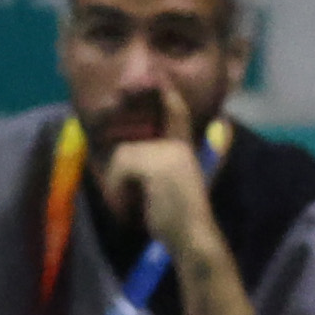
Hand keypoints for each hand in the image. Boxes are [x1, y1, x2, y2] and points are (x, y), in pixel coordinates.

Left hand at [103, 100, 216, 254]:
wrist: (194, 238)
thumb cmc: (177, 218)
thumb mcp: (167, 183)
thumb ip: (154, 164)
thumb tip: (124, 151)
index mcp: (183, 148)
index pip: (176, 111)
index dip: (166, 93)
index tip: (159, 75)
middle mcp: (178, 146)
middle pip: (130, 144)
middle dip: (120, 172)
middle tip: (129, 199)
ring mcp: (169, 153)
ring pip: (123, 156)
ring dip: (120, 185)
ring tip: (135, 205)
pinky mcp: (157, 164)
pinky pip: (121, 167)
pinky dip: (120, 189)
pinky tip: (134, 205)